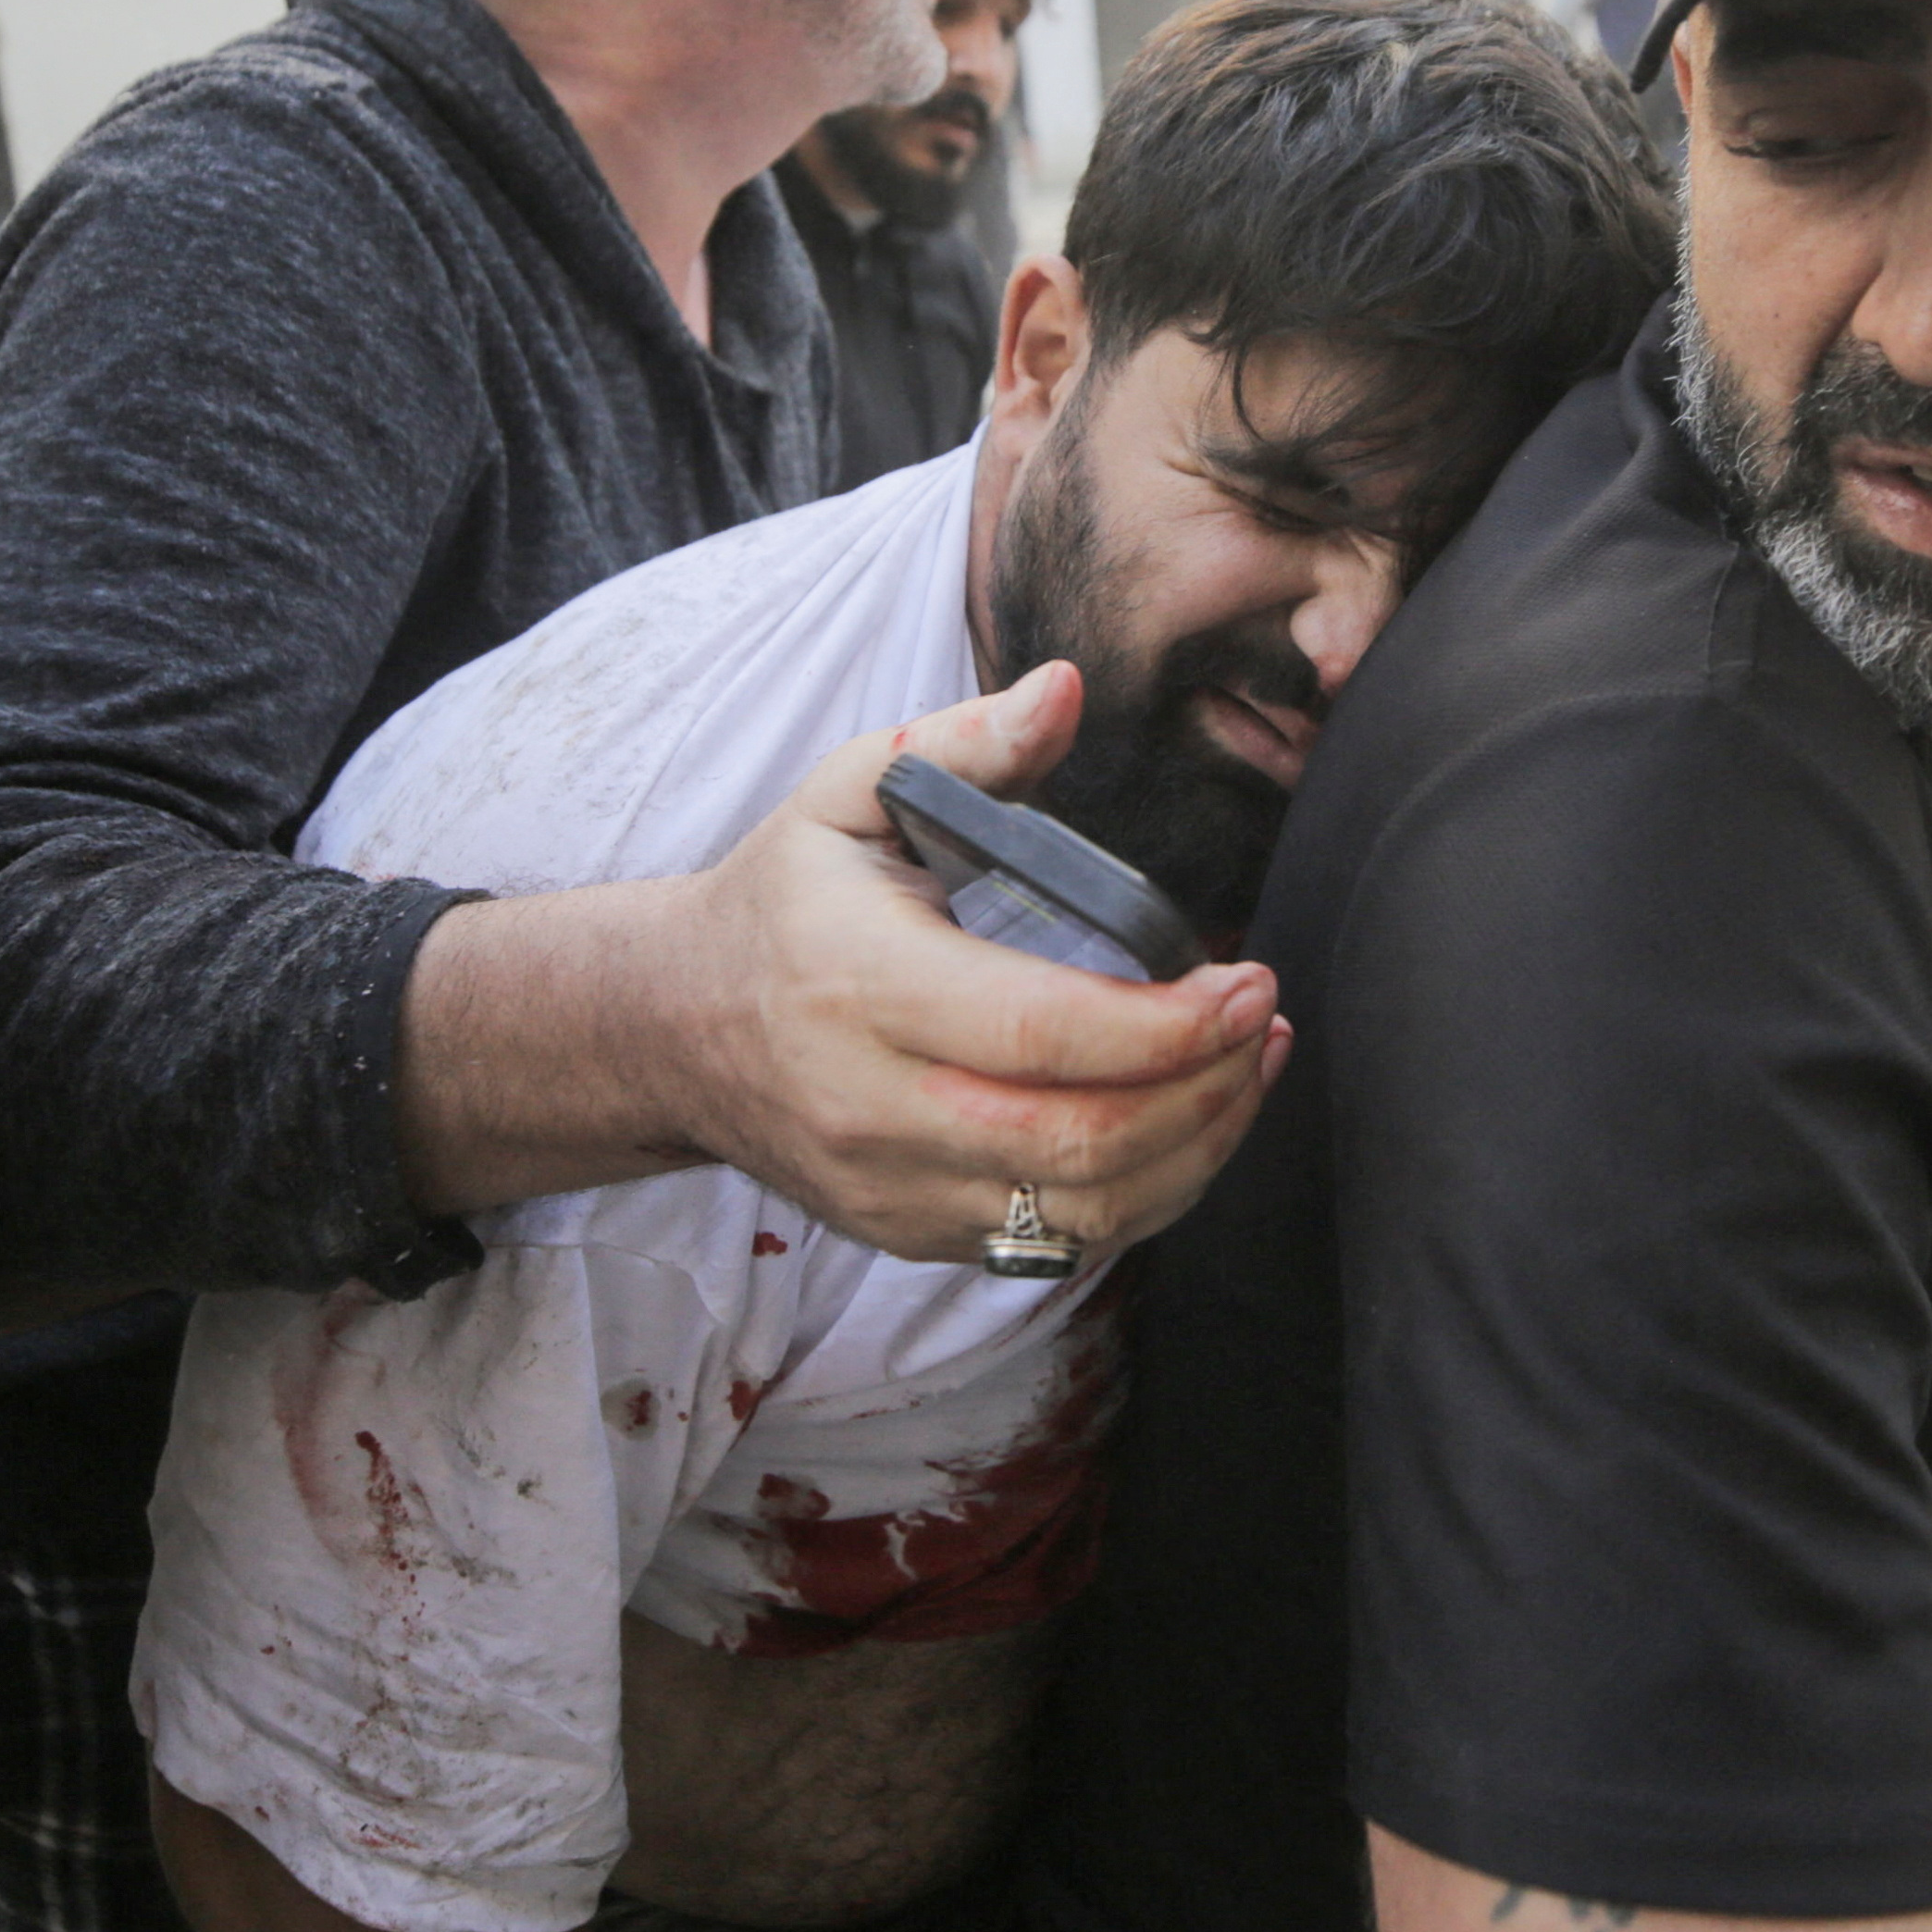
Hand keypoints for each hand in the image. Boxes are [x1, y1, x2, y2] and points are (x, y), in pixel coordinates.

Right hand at [657, 662, 1287, 1266]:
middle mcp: (871, 1102)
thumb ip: (963, 744)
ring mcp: (889, 1184)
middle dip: (1202, 1091)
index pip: (1040, 1034)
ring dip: (1194, 1150)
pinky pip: (1052, 1242)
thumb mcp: (848, 795)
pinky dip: (1143, 1193)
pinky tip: (1187, 1125)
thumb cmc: (783, 900)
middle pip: (1074, 1141)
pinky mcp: (907, 1232)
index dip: (1165, 1026)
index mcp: (863, 982)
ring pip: (1077, 1210)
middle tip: (1259, 1025)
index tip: (1246, 982)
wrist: (671, 1028)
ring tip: (1244, 1071)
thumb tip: (1064, 689)